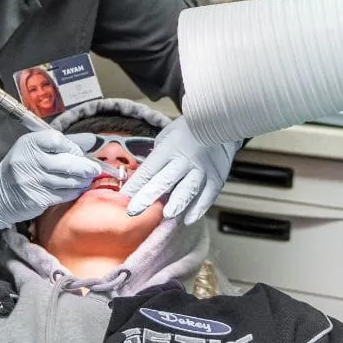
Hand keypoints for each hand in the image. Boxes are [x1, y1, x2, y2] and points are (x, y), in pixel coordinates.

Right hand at [0, 129, 104, 228]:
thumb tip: (91, 142)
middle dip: (85, 167)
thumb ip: (62, 144)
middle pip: (65, 163)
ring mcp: (32, 181)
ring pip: (67, 181)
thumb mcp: (35, 148)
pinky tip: (77, 189)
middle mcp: (28, 161)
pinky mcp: (36, 198)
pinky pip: (62, 195)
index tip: (78, 152)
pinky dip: (73, 192)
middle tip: (95, 169)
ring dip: (82, 181)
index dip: (71, 146)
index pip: (56, 140)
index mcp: (29, 144)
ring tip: (88, 179)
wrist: (1, 191)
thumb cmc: (23, 166)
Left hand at [122, 118, 238, 224]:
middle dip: (148, 196)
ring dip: (176, 204)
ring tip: (166, 216)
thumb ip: (156, 160)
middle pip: (164, 180)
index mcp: (169, 149)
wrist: (218, 123)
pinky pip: (207, 196)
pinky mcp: (216, 179)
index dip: (135, 185)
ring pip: (187, 190)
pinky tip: (188, 220)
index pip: (149, 170)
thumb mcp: (165, 138)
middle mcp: (185, 160)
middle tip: (134, 210)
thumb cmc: (187, 132)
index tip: (124, 198)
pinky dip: (198, 209)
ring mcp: (201, 170)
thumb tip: (142, 182)